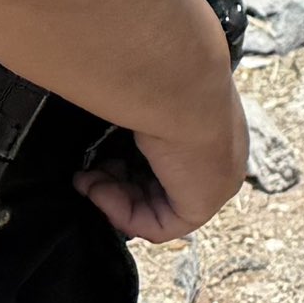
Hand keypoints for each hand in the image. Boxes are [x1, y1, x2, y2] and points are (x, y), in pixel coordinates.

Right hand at [82, 79, 250, 241]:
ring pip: (155, 205)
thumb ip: (134, 120)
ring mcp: (215, 181)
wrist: (177, 80)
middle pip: (159, 183)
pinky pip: (158, 226)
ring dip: (112, 195)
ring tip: (84, 179)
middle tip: (84, 171)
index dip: (128, 162)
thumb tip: (101, 121)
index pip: (168, 158)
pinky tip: (99, 191)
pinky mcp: (202, 204)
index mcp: (212, 123)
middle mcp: (219, 153)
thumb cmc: (158, 75)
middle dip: (115, 180)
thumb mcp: (143, 99)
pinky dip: (122, 213)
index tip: (99, 152)